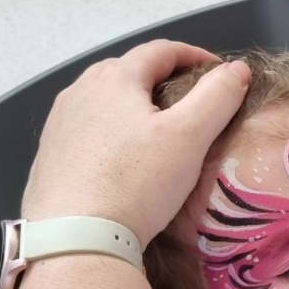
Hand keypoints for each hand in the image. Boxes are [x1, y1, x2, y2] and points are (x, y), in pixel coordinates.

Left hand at [21, 40, 250, 245]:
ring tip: (157, 131)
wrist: (77, 238)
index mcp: (116, 78)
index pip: (161, 50)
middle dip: (162, 79)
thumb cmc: (137, 183)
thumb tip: (237, 69)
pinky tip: (123, 159)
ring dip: (133, 105)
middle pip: (129, 72)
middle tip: (190, 103)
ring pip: (105, 101)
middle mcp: (81, 90)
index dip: (194, 56)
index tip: (218, 73)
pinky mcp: (51, 154)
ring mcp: (60, 122)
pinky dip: (111, 133)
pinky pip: (88, 130)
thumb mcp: (189, 137)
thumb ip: (217, 97)